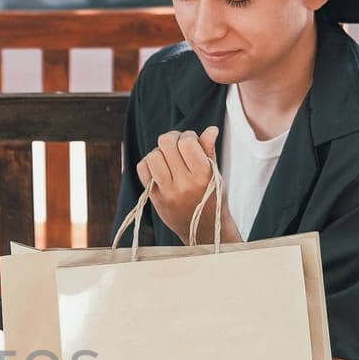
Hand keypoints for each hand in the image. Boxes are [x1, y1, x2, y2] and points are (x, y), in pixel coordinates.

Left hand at [135, 126, 220, 242]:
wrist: (203, 230)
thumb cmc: (211, 197)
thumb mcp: (216, 174)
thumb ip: (209, 151)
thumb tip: (211, 129)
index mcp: (203, 176)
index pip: (186, 143)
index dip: (187, 135)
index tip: (191, 141)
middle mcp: (184, 184)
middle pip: (166, 144)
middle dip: (172, 139)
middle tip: (178, 145)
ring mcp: (167, 192)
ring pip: (153, 156)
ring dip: (160, 151)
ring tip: (169, 157)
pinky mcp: (155, 198)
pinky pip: (142, 169)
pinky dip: (149, 163)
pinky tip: (159, 166)